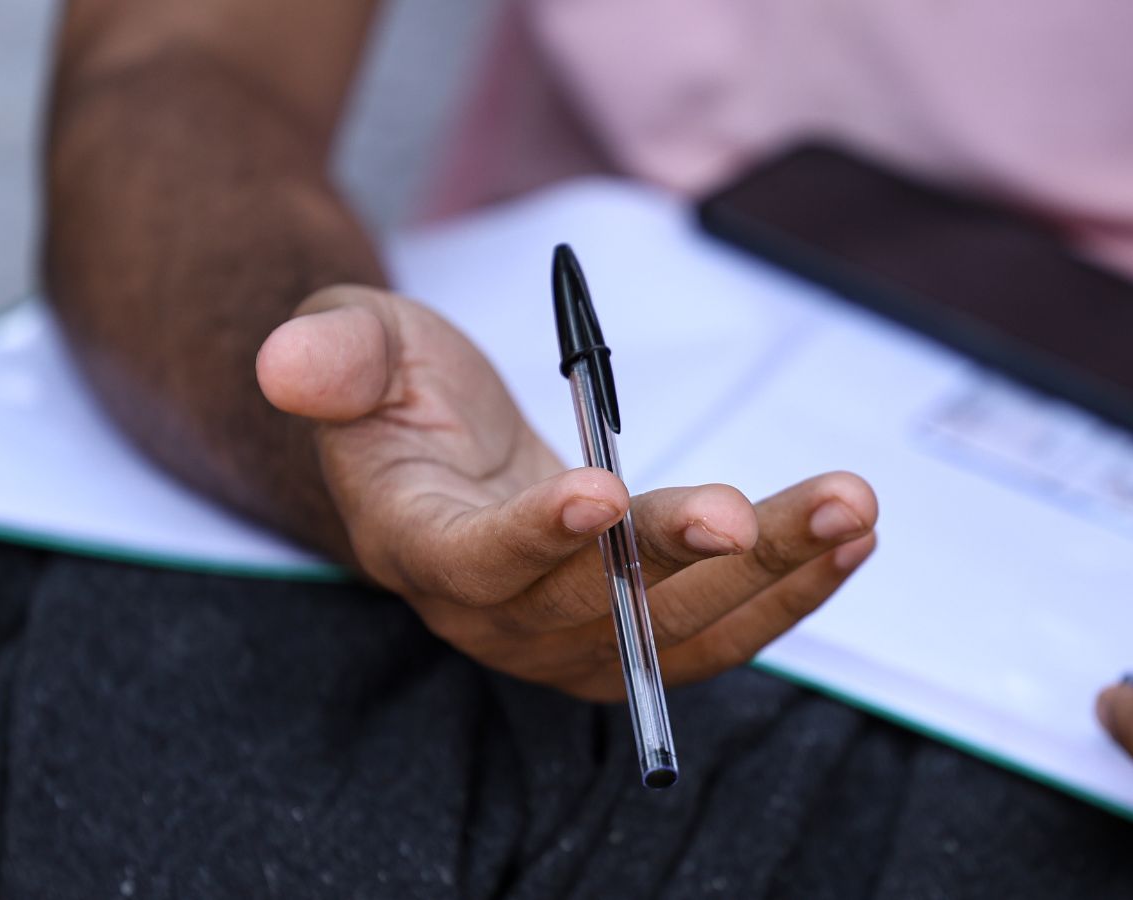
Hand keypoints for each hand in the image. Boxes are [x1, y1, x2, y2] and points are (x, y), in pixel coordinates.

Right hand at [256, 285, 877, 700]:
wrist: (435, 453)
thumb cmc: (396, 389)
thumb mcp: (355, 343)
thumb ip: (333, 355)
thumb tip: (286, 363)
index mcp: (419, 543)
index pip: (473, 559)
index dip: (533, 538)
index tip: (595, 492)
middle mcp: (495, 612)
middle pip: (591, 608)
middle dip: (674, 561)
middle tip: (746, 512)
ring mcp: (568, 635)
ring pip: (675, 632)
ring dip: (767, 577)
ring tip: (845, 509)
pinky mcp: (631, 632)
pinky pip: (715, 632)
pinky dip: (786, 589)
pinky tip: (846, 538)